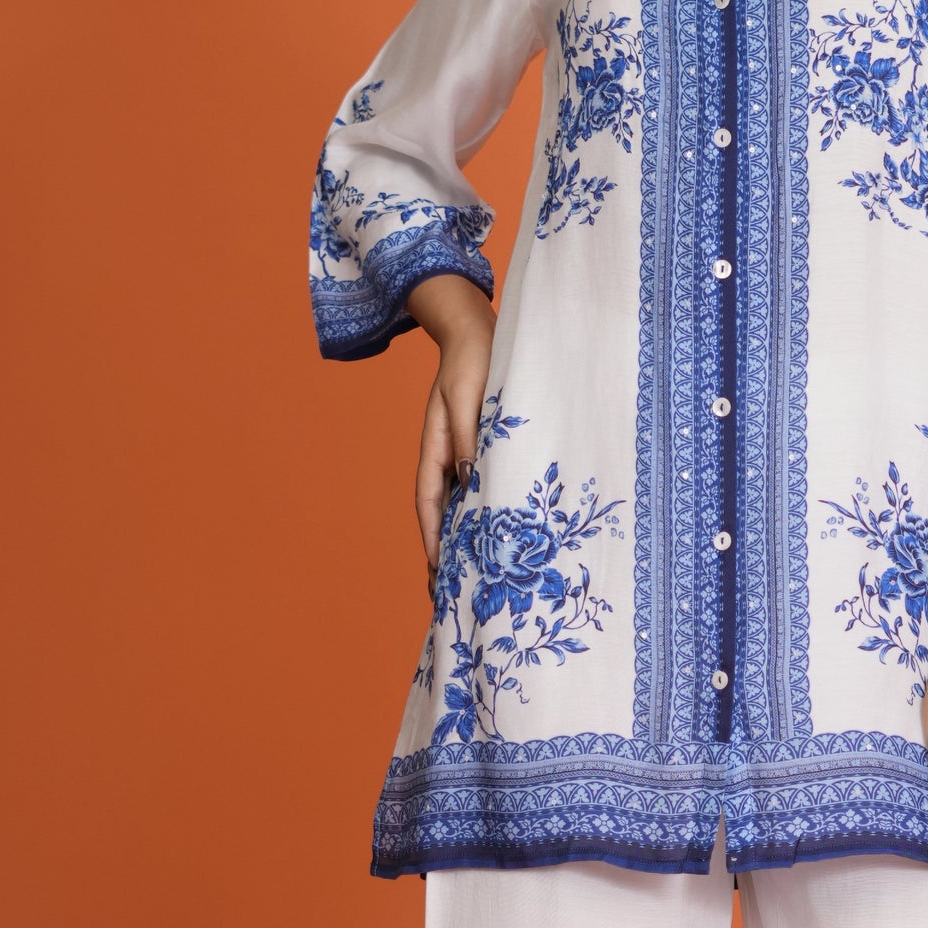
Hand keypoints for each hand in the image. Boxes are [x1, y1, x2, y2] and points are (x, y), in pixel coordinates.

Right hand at [407, 275, 495, 571]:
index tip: (437, 571)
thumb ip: (469, 439)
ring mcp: (464, 456)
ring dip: (466, 540)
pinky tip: (497, 537)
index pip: (429, 503)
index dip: (433, 538)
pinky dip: (485, 516)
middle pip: (443, 514)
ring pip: (463, 507)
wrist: (480, 332)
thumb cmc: (474, 362)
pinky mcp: (483, 450)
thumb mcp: (468, 400)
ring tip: (474, 579)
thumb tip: (471, 478)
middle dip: (445, 553)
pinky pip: (482, 490)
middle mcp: (448, 459)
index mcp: (435, 449)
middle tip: (452, 595)